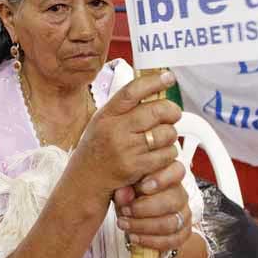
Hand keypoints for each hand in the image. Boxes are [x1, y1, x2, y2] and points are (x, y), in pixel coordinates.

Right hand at [73, 71, 180, 199]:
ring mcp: (126, 149)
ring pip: (166, 134)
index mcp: (107, 115)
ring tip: (162, 137)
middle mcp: (115, 130)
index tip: (168, 77)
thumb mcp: (102, 122)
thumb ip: (123, 109)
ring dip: (170, 135)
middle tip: (173, 113)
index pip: (132, 91)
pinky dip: (168, 153)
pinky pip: (166, 155)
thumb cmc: (97, 149)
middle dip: (171, 111)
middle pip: (156, 111)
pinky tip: (159, 154)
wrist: (85, 180)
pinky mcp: (135, 167)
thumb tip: (152, 90)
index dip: (153, 81)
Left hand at [114, 160, 191, 250]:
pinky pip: (173, 240)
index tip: (142, 187)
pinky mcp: (183, 232)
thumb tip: (123, 193)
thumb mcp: (122, 188)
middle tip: (125, 210)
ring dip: (144, 226)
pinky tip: (134, 237)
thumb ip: (123, 189)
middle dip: (145, 208)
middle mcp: (180, 193)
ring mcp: (184, 213)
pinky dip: (151, 241)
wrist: (135, 217)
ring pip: (171, 222)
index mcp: (168, 174)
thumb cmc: (130, 196)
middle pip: (173, 200)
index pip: (177, 170)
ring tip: (124, 224)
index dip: (161, 179)